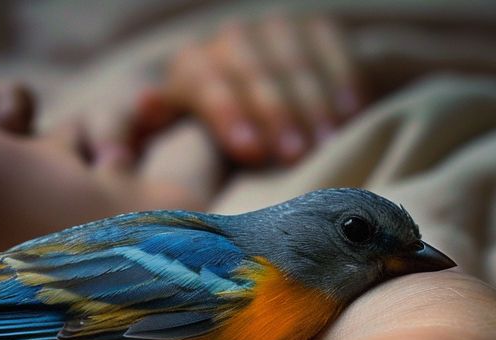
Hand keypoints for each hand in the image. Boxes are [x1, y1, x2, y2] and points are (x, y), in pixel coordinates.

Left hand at [146, 14, 365, 165]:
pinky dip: (341, 76)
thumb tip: (144, 104)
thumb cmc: (225, 144)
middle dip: (272, 111)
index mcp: (192, 69)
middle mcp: (229, 41)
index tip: (249, 151)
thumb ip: (160, 125)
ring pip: (290, 58)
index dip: (225, 112)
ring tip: (325, 143)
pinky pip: (329, 44)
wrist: (281, 113)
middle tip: (293, 155)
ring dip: (309, 101)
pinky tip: (351, 111)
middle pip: (249, 68)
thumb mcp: (184, 137)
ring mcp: (274, 31)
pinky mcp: (316, 28)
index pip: (203, 79)